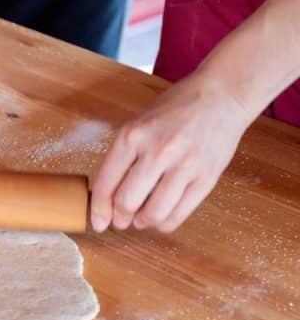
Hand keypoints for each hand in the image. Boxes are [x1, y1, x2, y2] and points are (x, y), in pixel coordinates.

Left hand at [90, 75, 251, 233]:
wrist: (221, 96)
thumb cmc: (174, 110)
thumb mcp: (138, 124)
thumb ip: (123, 156)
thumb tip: (107, 195)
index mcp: (132, 136)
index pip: (106, 182)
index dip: (99, 209)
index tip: (98, 221)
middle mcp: (157, 151)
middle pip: (128, 202)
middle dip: (120, 218)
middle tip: (120, 220)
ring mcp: (185, 166)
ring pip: (154, 213)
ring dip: (142, 223)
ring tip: (140, 219)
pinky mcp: (207, 178)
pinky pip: (180, 214)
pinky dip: (165, 223)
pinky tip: (161, 217)